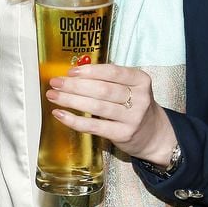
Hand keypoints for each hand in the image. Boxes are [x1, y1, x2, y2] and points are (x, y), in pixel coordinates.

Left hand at [46, 63, 176, 167]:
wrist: (154, 135)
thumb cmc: (134, 106)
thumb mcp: (130, 88)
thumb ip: (108, 79)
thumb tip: (73, 73)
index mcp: (140, 80)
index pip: (113, 72)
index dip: (90, 71)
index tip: (70, 72)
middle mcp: (140, 98)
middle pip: (102, 89)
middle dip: (75, 86)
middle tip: (56, 83)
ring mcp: (133, 118)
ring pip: (97, 106)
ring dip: (71, 100)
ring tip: (53, 96)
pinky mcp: (124, 134)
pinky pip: (94, 126)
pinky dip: (74, 120)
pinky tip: (60, 114)